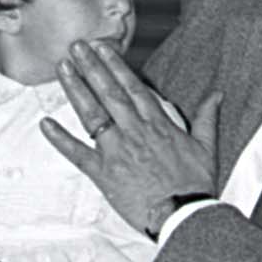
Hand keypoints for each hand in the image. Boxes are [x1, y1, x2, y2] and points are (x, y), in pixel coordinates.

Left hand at [43, 41, 219, 237]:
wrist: (183, 215)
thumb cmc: (195, 186)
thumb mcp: (207, 148)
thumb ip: (206, 118)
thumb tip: (216, 95)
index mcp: (157, 124)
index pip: (133, 87)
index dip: (116, 66)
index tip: (103, 48)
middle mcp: (134, 132)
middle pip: (109, 93)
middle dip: (91, 67)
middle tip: (76, 46)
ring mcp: (116, 151)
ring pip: (92, 114)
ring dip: (75, 89)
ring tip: (63, 68)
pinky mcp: (103, 173)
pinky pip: (77, 153)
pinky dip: (60, 138)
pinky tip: (45, 123)